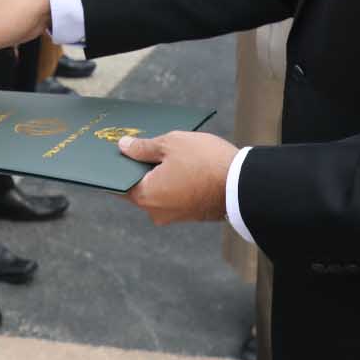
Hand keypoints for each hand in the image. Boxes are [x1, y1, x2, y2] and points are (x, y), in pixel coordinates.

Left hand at [120, 131, 238, 224]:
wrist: (243, 184)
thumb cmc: (205, 161)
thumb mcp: (170, 144)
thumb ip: (143, 147)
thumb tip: (124, 147)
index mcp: (145, 196)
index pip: (119, 182)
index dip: (118, 164)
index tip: (116, 150)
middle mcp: (156, 211)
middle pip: (139, 186)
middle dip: (140, 166)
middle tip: (143, 144)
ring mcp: (175, 215)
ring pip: (159, 190)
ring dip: (159, 173)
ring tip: (166, 150)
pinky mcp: (192, 213)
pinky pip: (174, 195)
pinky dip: (174, 181)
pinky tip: (182, 163)